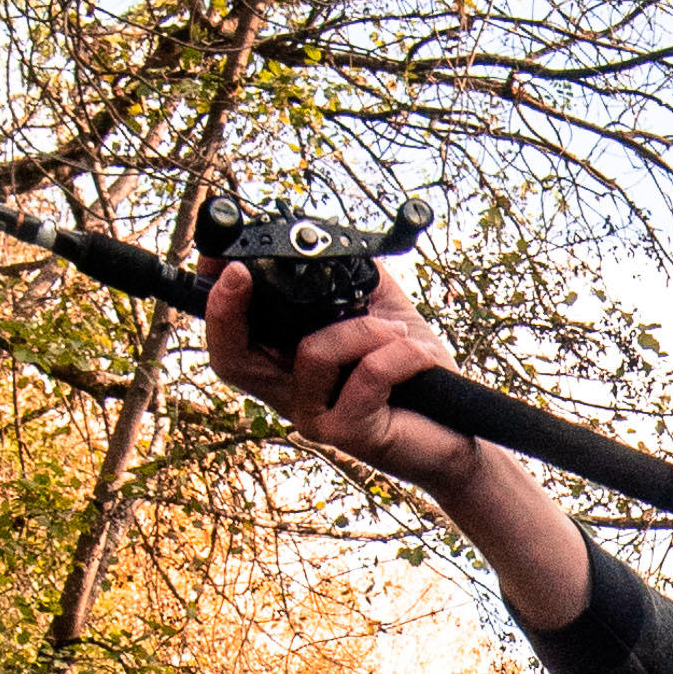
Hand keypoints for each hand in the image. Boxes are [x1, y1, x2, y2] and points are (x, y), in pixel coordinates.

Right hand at [203, 257, 479, 502]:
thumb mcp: (382, 316)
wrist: (458, 432)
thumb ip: (355, 282)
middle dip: (227, 311)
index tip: (217, 260)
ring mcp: (314, 417)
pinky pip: (366, 375)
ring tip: (398, 334)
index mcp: (289, 365)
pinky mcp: (347, 433)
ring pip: (312, 352)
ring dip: (362, 330)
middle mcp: (291, 394)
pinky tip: (418, 357)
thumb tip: (335, 240)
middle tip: (240, 273)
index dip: (214, 302)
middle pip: (231, 359)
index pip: (234, 339)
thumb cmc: (417, 378)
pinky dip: (397, 355)